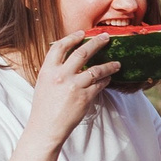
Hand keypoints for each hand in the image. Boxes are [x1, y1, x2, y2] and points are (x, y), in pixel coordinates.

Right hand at [24, 30, 120, 145]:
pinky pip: (100, 84)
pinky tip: (109, 79)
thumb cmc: (44, 107)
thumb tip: (68, 60)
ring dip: (109, 65)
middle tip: (106, 38)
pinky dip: (106, 80)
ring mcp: (74, 85)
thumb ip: (54, 70)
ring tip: (117, 64)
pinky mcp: (85, 97)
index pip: (59, 47)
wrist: (46, 127)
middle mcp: (61, 75)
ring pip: (96, 69)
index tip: (82, 33)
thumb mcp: (44, 83)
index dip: (72, 37)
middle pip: (82, 52)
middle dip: (96, 42)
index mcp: (47, 70)